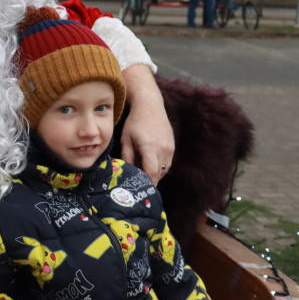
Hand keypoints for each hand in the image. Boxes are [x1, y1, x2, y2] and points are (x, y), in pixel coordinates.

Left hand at [120, 66, 174, 183]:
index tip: (142, 193)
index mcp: (150, 146)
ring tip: (143, 176)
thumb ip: (127, 158)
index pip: (151, 171)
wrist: (150, 106)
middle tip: (139, 189)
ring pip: (164, 169)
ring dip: (154, 174)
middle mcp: (163, 148)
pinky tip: (149, 165)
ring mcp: (170, 147)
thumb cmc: (134, 123)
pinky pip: (167, 163)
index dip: (148, 184)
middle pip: (158, 173)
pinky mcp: (173, 146)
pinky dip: (159, 167)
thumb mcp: (125, 140)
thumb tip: (126, 174)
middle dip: (149, 181)